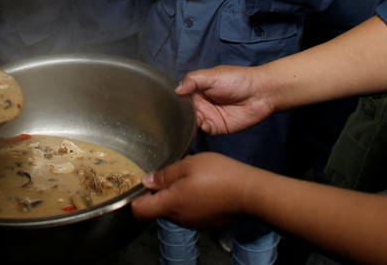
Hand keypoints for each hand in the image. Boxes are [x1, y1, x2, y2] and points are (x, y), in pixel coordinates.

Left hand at [131, 152, 253, 227]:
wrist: (250, 193)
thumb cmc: (221, 176)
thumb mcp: (188, 165)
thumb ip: (164, 175)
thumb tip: (147, 181)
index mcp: (170, 205)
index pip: (139, 211)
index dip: (136, 197)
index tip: (142, 183)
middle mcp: (180, 219)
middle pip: (157, 209)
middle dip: (159, 193)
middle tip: (171, 173)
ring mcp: (194, 223)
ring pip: (175, 210)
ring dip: (176, 195)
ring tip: (191, 177)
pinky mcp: (207, 223)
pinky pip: (191, 212)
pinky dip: (191, 201)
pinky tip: (203, 186)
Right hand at [176, 65, 277, 134]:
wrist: (260, 92)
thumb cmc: (237, 79)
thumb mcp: (212, 75)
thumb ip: (193, 80)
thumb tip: (176, 90)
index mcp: (198, 89)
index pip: (181, 96)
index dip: (176, 100)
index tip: (171, 103)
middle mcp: (201, 104)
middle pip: (185, 112)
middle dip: (183, 114)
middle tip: (183, 114)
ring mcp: (209, 116)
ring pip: (193, 123)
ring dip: (192, 123)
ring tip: (196, 119)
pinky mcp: (218, 127)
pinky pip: (205, 131)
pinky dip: (203, 129)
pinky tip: (205, 125)